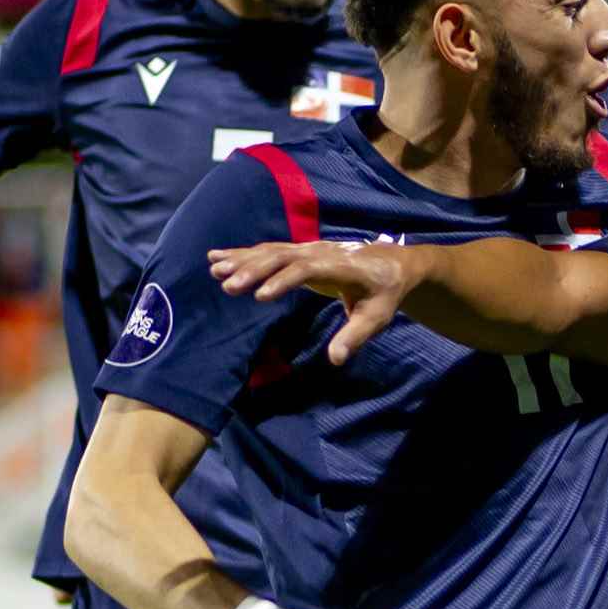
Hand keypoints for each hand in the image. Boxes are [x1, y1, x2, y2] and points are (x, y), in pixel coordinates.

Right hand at [211, 240, 420, 360]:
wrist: (393, 264)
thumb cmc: (384, 294)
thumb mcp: (376, 319)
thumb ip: (353, 337)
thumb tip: (335, 359)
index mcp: (341, 266)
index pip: (308, 270)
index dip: (284, 281)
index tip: (261, 296)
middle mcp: (321, 252)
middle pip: (283, 257)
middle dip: (254, 270)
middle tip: (227, 285)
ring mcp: (308, 249)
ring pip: (271, 251)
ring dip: (242, 260)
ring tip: (214, 269)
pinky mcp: (299, 251)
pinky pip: (268, 251)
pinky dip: (242, 254)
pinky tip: (217, 257)